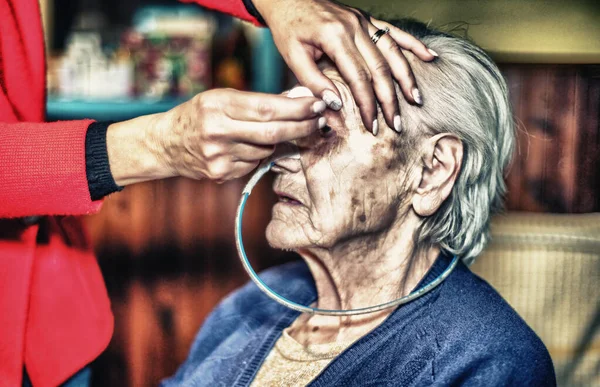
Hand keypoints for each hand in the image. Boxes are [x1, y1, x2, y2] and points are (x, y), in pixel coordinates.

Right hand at [107, 88, 325, 184]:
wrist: (165, 143)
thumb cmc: (198, 114)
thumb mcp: (220, 98)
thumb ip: (254, 102)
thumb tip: (297, 102)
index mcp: (218, 105)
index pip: (268, 108)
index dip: (297, 108)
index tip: (317, 104)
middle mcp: (218, 131)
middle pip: (273, 132)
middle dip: (302, 126)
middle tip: (320, 120)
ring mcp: (219, 156)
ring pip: (266, 149)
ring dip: (276, 140)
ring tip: (267, 131)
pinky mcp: (221, 173)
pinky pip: (254, 163)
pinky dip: (258, 154)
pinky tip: (246, 146)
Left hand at [253, 0, 435, 132]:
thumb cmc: (288, 28)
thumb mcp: (292, 56)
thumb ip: (313, 81)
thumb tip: (336, 105)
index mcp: (335, 37)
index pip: (358, 78)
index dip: (368, 105)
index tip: (373, 126)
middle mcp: (355, 27)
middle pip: (380, 68)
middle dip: (390, 99)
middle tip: (396, 124)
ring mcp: (364, 21)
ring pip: (393, 52)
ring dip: (406, 77)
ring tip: (415, 100)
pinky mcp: (367, 19)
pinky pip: (395, 32)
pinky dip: (414, 45)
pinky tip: (429, 57)